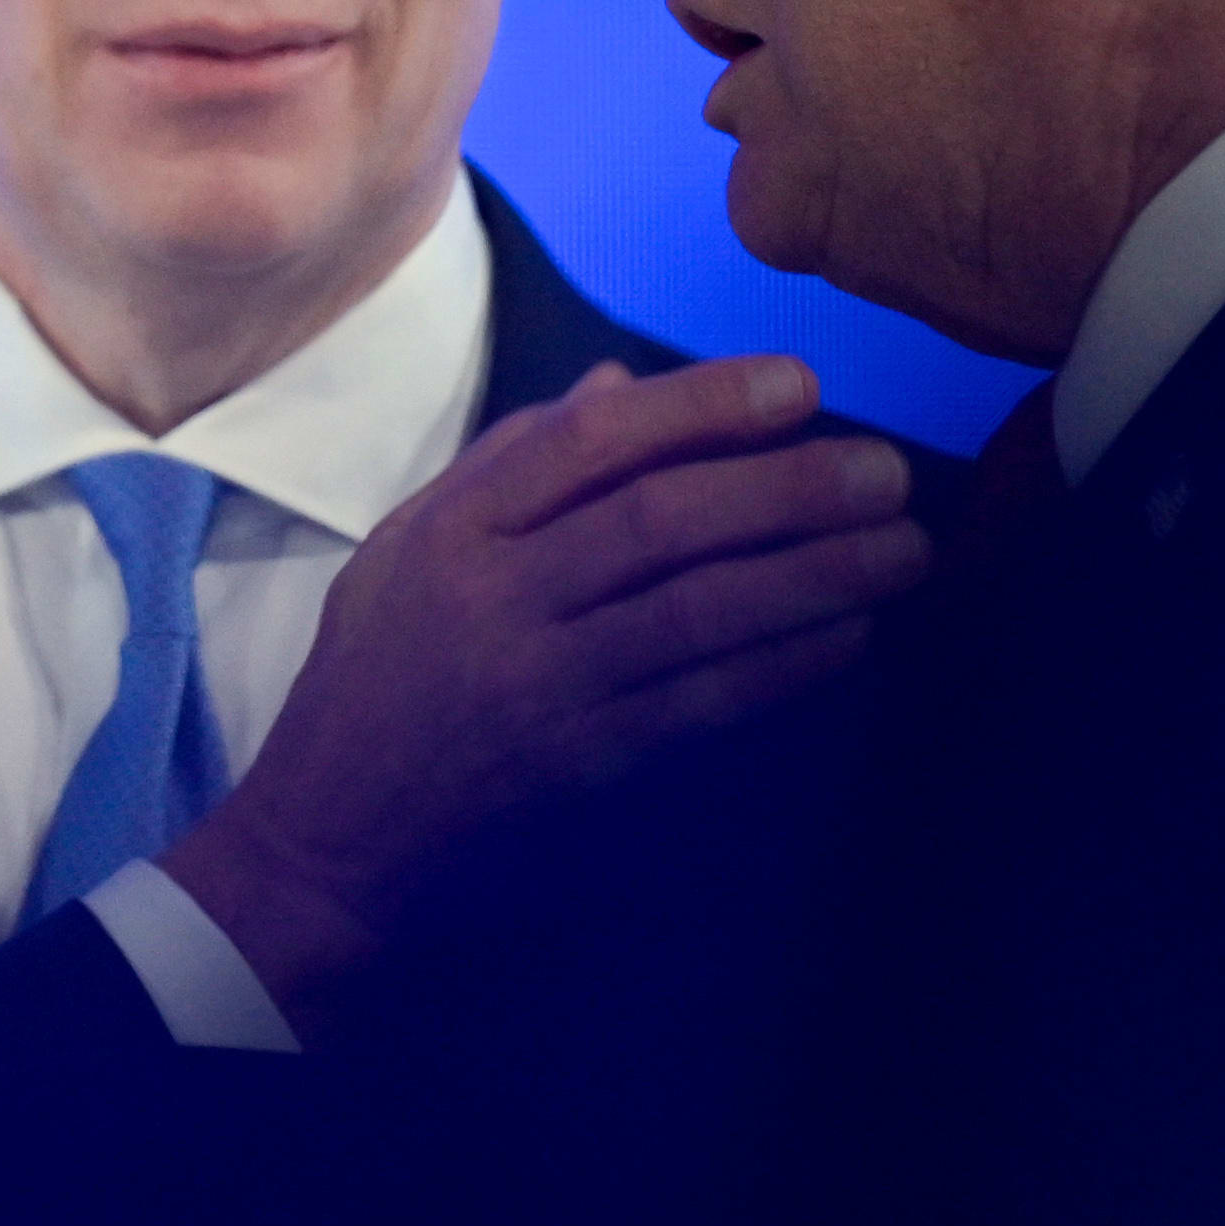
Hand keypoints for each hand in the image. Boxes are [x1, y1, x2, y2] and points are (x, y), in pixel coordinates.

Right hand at [162, 354, 926, 1008]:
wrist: (320, 843)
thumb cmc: (369, 686)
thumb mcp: (405, 553)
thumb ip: (508, 465)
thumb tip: (617, 382)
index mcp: (452, 532)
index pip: (588, 441)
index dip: (702, 404)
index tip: (799, 385)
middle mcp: (494, 599)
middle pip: (658, 521)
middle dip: (786, 487)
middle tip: (888, 470)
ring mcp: (537, 687)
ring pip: (693, 612)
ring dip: (813, 576)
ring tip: (904, 549)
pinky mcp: (576, 769)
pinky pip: (697, 706)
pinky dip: (780, 667)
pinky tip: (848, 638)